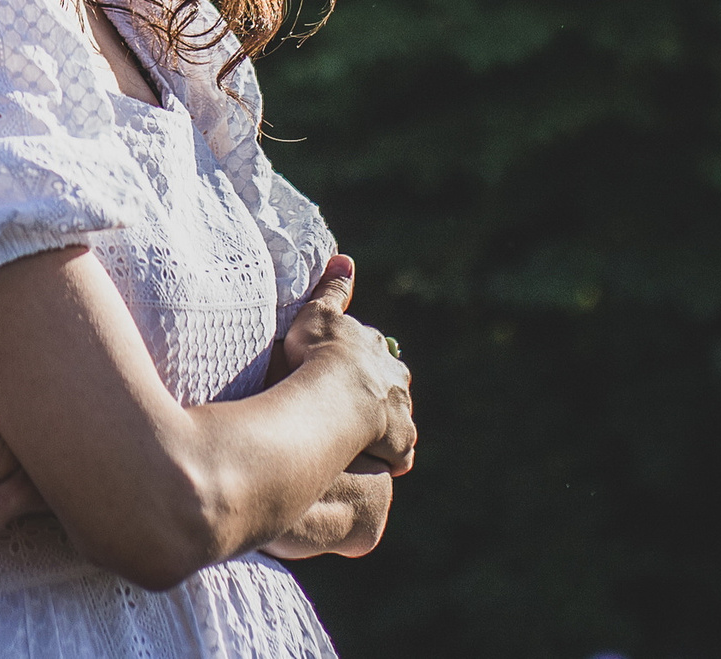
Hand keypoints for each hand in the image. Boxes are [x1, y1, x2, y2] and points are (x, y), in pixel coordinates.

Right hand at [278, 256, 414, 475]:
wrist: (335, 391)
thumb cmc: (321, 352)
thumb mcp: (320, 314)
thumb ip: (332, 289)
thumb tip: (344, 259)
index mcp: (378, 350)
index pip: (376, 358)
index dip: (360, 367)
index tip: (343, 375)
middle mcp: (397, 379)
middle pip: (393, 388)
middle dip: (380, 396)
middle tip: (352, 409)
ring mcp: (401, 412)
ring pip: (399, 420)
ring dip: (385, 429)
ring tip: (359, 439)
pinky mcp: (401, 442)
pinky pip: (399, 454)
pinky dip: (390, 457)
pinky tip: (374, 461)